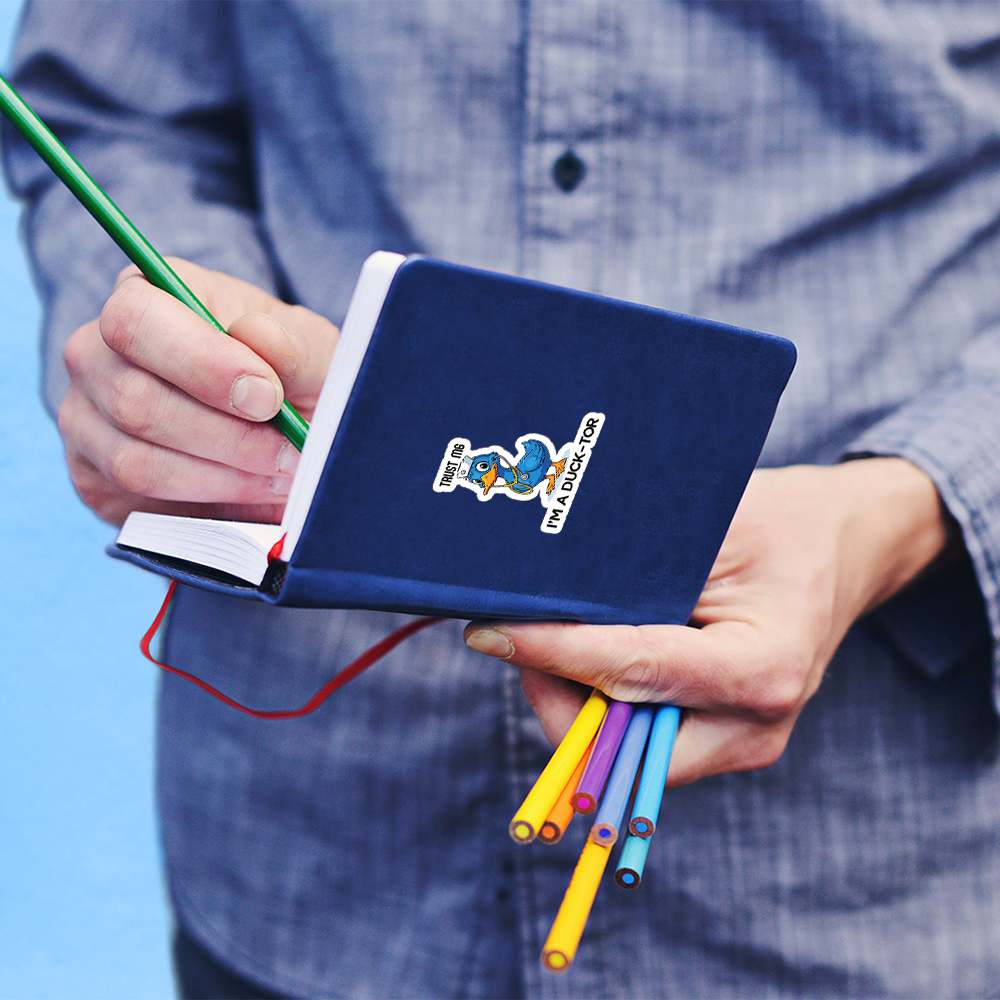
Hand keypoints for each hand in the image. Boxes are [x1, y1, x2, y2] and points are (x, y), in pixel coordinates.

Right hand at [58, 259, 337, 524]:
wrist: (277, 425)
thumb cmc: (287, 374)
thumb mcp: (311, 352)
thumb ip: (293, 346)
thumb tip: (256, 337)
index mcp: (145, 295)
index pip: (137, 320)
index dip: (203, 364)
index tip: (268, 397)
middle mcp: (96, 352)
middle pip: (134, 401)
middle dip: (228, 437)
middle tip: (291, 451)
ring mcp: (84, 418)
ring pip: (135, 462)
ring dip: (223, 479)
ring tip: (281, 475)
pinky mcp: (93, 477)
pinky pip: (138, 503)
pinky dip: (206, 506)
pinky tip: (251, 494)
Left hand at [464, 459, 956, 786]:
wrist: (842, 544)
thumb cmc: (779, 521)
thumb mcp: (706, 526)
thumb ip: (628, 574)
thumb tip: (535, 599)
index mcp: (764, 666)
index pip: (633, 674)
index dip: (550, 654)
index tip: (486, 633)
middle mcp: (757, 725)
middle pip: (619, 746)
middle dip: (554, 694)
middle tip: (516, 633)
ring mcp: (743, 743)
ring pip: (621, 756)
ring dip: (572, 701)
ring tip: (550, 636)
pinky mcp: (725, 742)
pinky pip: (639, 743)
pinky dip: (599, 705)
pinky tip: (587, 654)